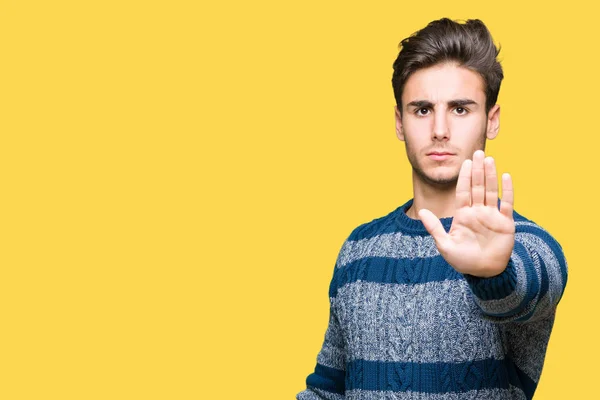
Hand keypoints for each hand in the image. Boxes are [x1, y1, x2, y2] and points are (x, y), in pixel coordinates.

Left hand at [419, 150, 514, 277]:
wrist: (484, 273)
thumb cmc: (463, 261)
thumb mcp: (445, 244)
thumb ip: (434, 227)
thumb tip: (421, 211)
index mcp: (463, 215)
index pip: (463, 191)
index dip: (464, 177)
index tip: (465, 162)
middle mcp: (477, 212)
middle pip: (477, 186)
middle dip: (477, 170)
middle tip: (478, 152)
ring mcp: (492, 216)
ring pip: (491, 191)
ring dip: (490, 175)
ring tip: (490, 159)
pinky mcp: (505, 223)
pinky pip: (506, 203)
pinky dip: (507, 190)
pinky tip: (506, 176)